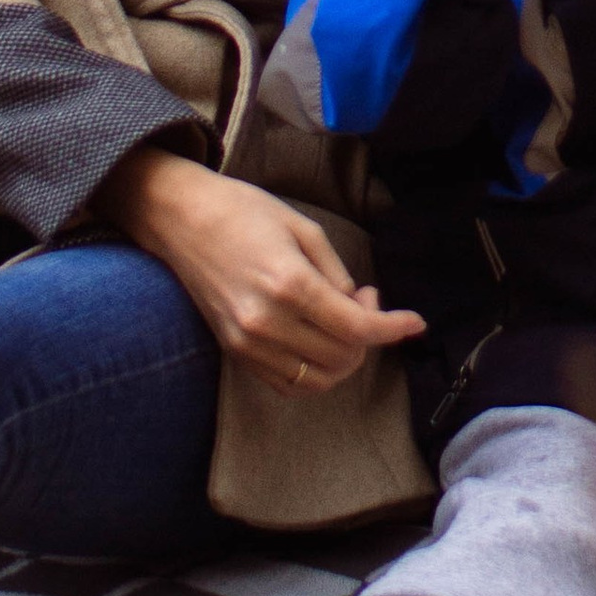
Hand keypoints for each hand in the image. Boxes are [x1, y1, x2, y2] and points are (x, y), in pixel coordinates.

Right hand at [101, 151, 422, 392]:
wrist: (181, 219)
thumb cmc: (243, 212)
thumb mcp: (303, 228)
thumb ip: (337, 274)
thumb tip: (360, 308)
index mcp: (289, 284)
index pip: (356, 328)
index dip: (393, 328)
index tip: (415, 322)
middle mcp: (267, 322)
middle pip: (342, 357)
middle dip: (369, 336)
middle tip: (367, 301)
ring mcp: (247, 342)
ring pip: (318, 379)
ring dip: (344, 358)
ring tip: (343, 320)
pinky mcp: (234, 351)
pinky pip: (287, 384)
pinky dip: (315, 373)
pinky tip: (320, 342)